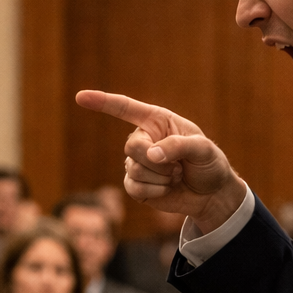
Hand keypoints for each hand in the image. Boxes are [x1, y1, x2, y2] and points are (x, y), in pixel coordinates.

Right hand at [75, 90, 245, 234]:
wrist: (211, 194)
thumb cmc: (209, 164)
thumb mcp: (203, 149)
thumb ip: (178, 146)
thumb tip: (151, 155)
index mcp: (157, 121)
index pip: (125, 108)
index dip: (103, 102)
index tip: (80, 97)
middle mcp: (143, 139)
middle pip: (132, 146)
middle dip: (156, 160)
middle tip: (178, 166)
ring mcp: (137, 163)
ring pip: (134, 169)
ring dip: (160, 177)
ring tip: (176, 176)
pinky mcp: (136, 185)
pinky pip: (133, 187)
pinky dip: (154, 190)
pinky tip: (167, 188)